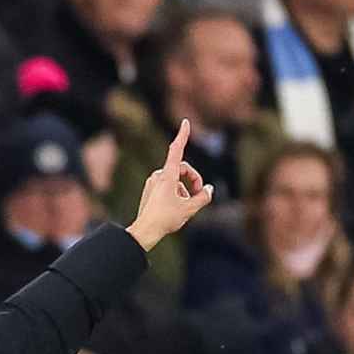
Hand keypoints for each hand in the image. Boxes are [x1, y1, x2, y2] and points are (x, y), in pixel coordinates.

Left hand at [125, 119, 212, 251]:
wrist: (144, 231)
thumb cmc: (165, 219)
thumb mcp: (190, 209)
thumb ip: (203, 197)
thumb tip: (209, 189)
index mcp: (167, 176)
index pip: (177, 150)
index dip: (182, 135)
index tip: (185, 122)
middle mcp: (158, 176)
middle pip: (182, 168)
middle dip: (194, 178)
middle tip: (201, 193)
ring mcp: (153, 183)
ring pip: (176, 180)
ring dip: (185, 189)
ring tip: (186, 206)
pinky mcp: (151, 190)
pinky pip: (168, 186)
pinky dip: (177, 193)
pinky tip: (176, 208)